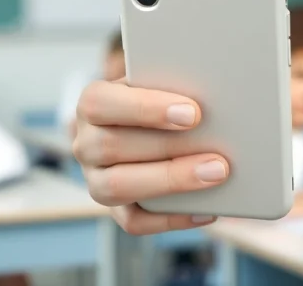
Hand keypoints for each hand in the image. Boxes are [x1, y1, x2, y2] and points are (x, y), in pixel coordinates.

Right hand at [73, 79, 229, 234]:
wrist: (142, 124)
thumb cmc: (156, 98)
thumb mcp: (156, 82)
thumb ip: (169, 84)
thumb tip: (210, 96)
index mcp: (90, 104)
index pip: (100, 103)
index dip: (145, 108)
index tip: (192, 113)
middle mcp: (85, 144)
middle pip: (112, 147)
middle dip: (169, 148)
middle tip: (216, 152)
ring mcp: (95, 180)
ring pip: (117, 187)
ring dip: (170, 181)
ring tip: (215, 174)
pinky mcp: (114, 209)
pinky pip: (135, 222)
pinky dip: (171, 219)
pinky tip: (206, 211)